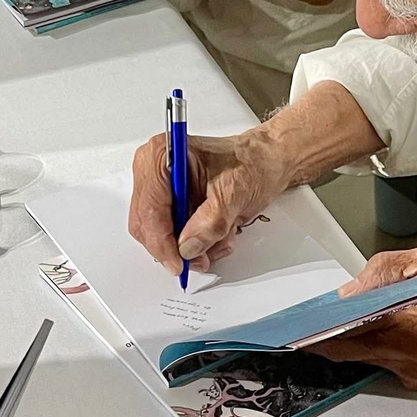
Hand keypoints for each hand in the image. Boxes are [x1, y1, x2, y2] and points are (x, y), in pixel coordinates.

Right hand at [129, 128, 291, 275]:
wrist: (268, 160)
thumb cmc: (253, 161)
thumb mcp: (234, 192)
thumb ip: (210, 222)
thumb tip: (188, 246)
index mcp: (163, 154)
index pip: (150, 207)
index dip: (162, 240)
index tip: (179, 262)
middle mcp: (155, 169)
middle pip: (148, 224)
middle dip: (178, 246)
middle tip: (203, 258)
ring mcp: (162, 188)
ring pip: (160, 234)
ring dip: (192, 245)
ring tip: (221, 238)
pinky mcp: (172, 203)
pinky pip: (172, 234)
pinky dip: (196, 241)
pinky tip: (218, 233)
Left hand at [308, 245, 416, 390]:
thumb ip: (385, 272)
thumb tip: (350, 291)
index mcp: (410, 325)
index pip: (346, 337)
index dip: (316, 334)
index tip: (292, 330)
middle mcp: (409, 358)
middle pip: (350, 352)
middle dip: (328, 336)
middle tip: (307, 323)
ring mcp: (416, 374)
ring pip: (369, 355)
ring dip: (356, 337)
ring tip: (345, 317)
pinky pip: (388, 361)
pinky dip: (379, 343)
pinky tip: (383, 325)